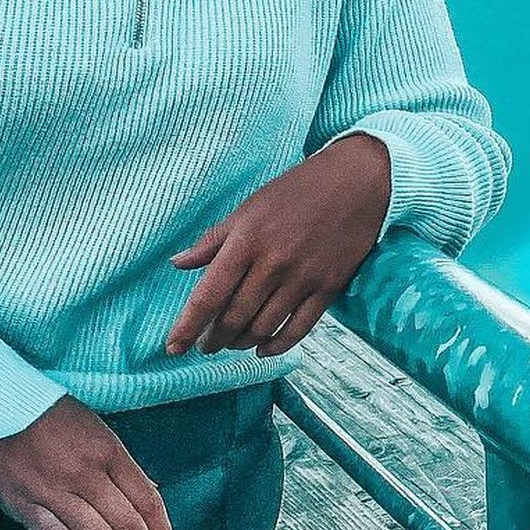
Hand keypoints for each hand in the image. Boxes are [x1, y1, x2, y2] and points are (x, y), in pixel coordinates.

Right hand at [0, 398, 173, 529]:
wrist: (4, 410)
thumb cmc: (56, 417)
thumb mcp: (99, 430)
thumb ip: (123, 464)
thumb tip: (151, 492)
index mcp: (107, 451)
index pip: (144, 497)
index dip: (159, 525)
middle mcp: (84, 474)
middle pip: (124, 521)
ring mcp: (53, 492)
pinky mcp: (25, 505)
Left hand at [165, 134, 391, 361]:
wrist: (357, 181)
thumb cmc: (297, 190)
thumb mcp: (249, 207)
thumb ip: (213, 240)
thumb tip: (178, 263)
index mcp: (246, 241)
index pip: (208, 295)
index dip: (187, 327)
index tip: (173, 348)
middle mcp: (272, 263)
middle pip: (234, 317)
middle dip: (214, 338)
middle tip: (206, 345)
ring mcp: (302, 277)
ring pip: (263, 327)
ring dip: (241, 343)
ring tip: (232, 343)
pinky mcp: (328, 287)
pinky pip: (298, 328)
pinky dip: (277, 345)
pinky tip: (263, 349)